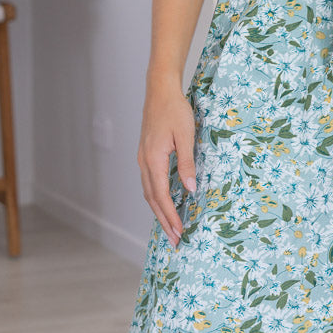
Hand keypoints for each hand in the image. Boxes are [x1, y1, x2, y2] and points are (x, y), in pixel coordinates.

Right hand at [138, 83, 196, 244]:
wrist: (160, 91)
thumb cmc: (175, 110)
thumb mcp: (186, 136)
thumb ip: (187, 163)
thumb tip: (190, 190)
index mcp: (153, 160)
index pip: (161, 196)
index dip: (170, 216)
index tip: (179, 232)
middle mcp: (144, 163)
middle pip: (152, 200)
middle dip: (164, 221)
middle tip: (175, 241)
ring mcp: (143, 159)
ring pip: (149, 193)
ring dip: (159, 212)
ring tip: (170, 228)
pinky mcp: (146, 155)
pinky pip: (149, 183)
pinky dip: (156, 198)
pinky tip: (165, 204)